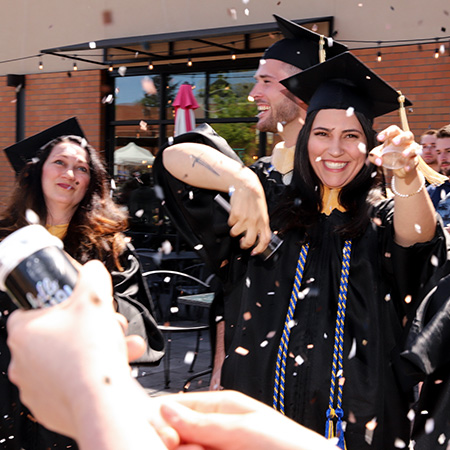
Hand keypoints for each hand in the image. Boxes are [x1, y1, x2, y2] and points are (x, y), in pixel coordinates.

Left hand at [7, 261, 143, 436]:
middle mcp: (21, 360)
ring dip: (94, 347)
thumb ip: (93, 276)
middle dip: (88, 325)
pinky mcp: (48, 403)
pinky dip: (89, 371)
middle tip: (106, 324)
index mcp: (23, 331)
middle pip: (57, 330)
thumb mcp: (96, 300)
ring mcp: (33, 385)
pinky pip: (69, 379)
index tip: (80, 303)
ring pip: (66, 355)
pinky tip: (110, 365)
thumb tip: (92, 269)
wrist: (102, 402)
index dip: (63, 301)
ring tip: (119, 345)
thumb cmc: (91, 356)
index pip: (34, 305)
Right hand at [155, 390, 337, 449]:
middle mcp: (215, 428)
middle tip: (190, 448)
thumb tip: (167, 409)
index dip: (162, 416)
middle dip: (174, 440)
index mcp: (221, 406)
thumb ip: (205, 422)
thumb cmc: (290, 444)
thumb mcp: (245, 428)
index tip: (159, 431)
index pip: (178, 404)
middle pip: (175, 431)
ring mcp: (216, 448)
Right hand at [228, 169, 271, 254]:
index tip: (254, 252)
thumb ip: (260, 224)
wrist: (248, 187)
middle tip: (241, 243)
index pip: (265, 240)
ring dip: (234, 230)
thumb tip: (256, 235)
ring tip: (237, 223)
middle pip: (250, 241)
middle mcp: (255, 221)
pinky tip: (235, 214)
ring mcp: (245, 219)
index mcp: (264, 221)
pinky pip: (230, 223)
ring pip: (236, 233)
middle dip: (244, 245)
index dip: (260, 249)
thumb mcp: (262, 212)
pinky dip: (231, 220)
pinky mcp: (236, 215)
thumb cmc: (255, 199)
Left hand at [369, 125, 420, 179]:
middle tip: (394, 142)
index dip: (387, 132)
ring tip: (404, 155)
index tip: (379, 138)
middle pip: (407, 135)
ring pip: (414, 147)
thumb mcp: (377, 155)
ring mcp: (412, 149)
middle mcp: (406, 141)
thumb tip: (378, 161)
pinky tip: (406, 168)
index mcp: (396, 136)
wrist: (397, 168)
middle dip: (401, 138)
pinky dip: (410, 164)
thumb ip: (374, 156)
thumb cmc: (387, 155)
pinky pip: (414, 161)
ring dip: (409, 150)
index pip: (394, 130)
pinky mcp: (414, 160)